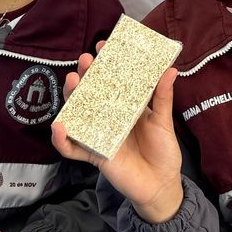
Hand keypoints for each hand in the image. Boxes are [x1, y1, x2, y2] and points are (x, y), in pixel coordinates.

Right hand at [52, 44, 183, 223]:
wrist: (161, 185)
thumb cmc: (163, 151)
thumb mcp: (163, 121)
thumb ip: (163, 97)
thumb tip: (170, 69)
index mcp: (125, 107)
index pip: (111, 80)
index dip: (105, 63)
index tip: (103, 45)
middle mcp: (108, 118)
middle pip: (91, 93)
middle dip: (85, 75)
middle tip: (85, 60)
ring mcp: (98, 135)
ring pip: (77, 114)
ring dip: (71, 98)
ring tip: (71, 81)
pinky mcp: (94, 155)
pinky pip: (72, 148)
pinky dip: (62, 140)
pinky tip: (60, 126)